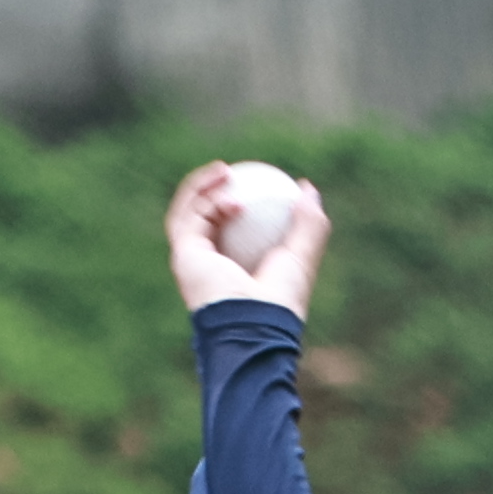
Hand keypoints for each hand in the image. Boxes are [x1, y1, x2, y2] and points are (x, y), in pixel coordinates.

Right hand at [164, 161, 329, 320]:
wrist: (256, 324)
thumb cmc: (281, 298)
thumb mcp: (303, 256)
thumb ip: (309, 223)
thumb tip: (308, 189)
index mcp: (232, 269)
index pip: (229, 229)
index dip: (236, 201)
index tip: (255, 184)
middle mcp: (208, 265)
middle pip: (202, 218)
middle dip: (210, 191)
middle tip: (232, 171)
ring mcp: (192, 261)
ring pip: (188, 213)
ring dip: (203, 187)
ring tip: (225, 169)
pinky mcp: (183, 255)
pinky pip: (190, 217)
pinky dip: (206, 199)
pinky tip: (229, 190)